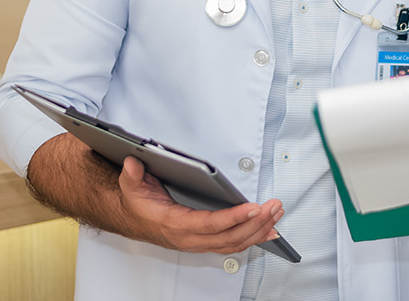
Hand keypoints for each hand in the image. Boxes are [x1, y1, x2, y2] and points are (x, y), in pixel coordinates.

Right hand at [118, 156, 283, 253]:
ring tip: (276, 215)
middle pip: (229, 236)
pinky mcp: (205, 242)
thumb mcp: (132, 186)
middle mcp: (190, 238)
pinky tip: (268, 231)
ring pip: (234, 243)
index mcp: (176, 224)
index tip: (253, 208)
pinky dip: (253, 238)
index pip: (210, 224)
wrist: (133, 218)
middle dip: (256, 223)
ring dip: (259, 230)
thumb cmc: (139, 204)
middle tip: (273, 207)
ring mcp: (199, 243)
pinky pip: (233, 245)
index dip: (234, 217)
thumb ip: (133, 175)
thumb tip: (133, 163)